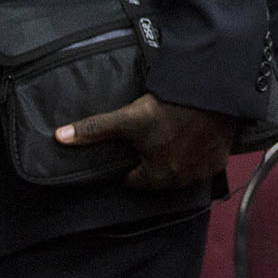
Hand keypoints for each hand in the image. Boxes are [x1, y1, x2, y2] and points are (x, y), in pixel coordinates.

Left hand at [56, 92, 232, 189]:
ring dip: (176, 162)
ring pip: (182, 174)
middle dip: (154, 165)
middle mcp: (179, 181)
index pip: (134, 181)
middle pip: (159, 179)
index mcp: (156, 176)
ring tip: (173, 139)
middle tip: (152, 141)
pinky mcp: (219, 161)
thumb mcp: (128, 118)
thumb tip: (58, 137)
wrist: (211, 96)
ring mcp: (202, 172)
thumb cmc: (168, 109)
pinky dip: (198, 156)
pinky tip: (194, 139)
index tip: (132, 150)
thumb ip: (94, 129)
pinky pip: (204, 165)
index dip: (130, 166)